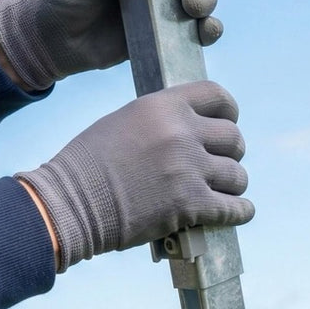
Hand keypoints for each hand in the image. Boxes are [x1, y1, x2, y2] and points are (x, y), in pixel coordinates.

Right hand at [17, 80, 252, 270]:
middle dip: (231, 152)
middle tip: (221, 164)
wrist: (70, 203)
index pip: (217, 97)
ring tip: (223, 190)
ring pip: (237, 175)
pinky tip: (239, 211)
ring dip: (232, 184)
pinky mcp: (190, 205)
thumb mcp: (125, 121)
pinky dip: (240, 212)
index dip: (229, 112)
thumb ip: (161, 120)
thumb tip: (192, 128)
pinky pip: (234, 208)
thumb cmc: (89, 165)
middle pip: (234, 138)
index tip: (228, 123)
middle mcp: (181, 133)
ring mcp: (188, 169)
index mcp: (164, 106)